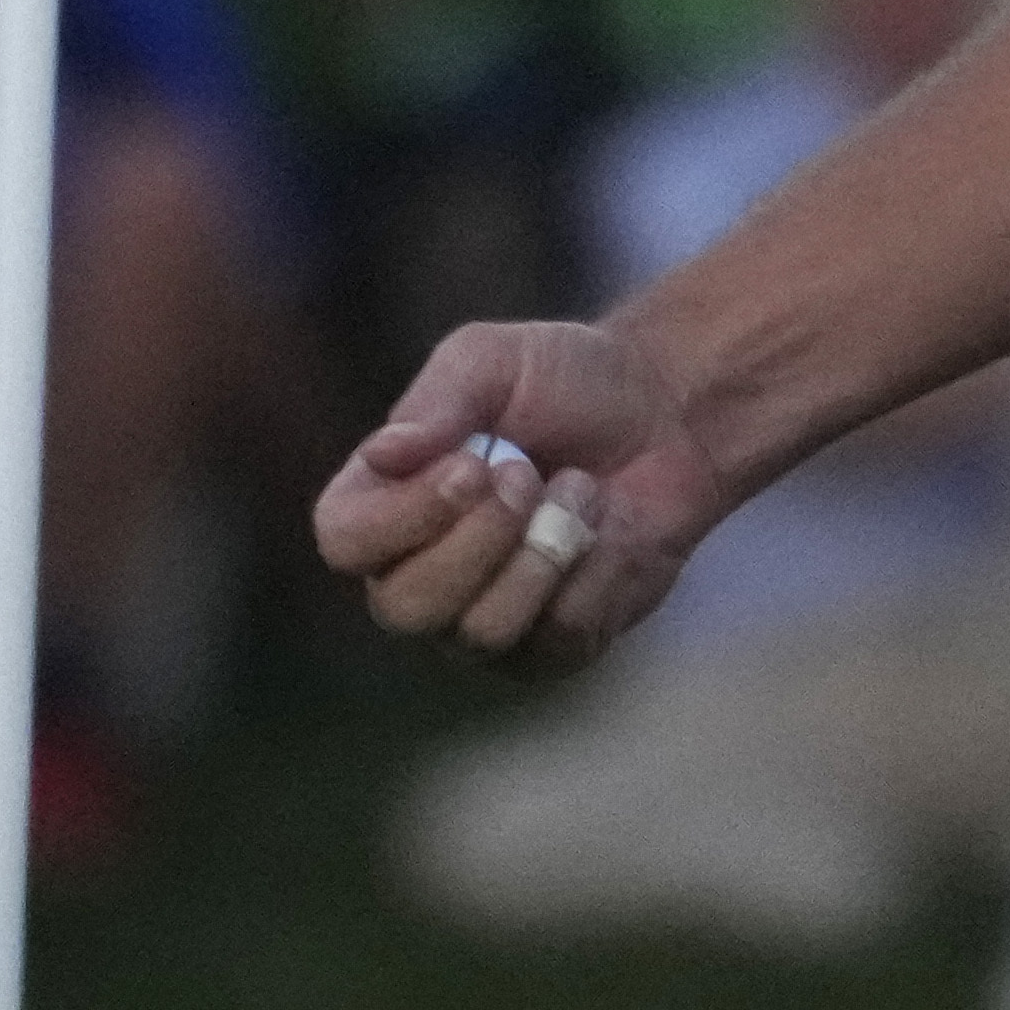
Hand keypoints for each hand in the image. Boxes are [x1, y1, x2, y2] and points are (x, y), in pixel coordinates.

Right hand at [314, 314, 734, 669]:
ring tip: (576, 488)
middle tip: (526, 474)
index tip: (470, 463)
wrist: (664, 413)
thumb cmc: (564, 380)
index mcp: (384, 502)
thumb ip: (435, 404)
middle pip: (405, 607)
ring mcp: (482, 623)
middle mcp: (418, 574)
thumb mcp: (492, 361)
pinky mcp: (552, 648)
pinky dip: (593, 569)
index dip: (401, 516)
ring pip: (484, 632)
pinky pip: (558, 636)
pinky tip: (605, 526)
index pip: (345, 541)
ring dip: (543, 551)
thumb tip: (383, 455)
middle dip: (478, 540)